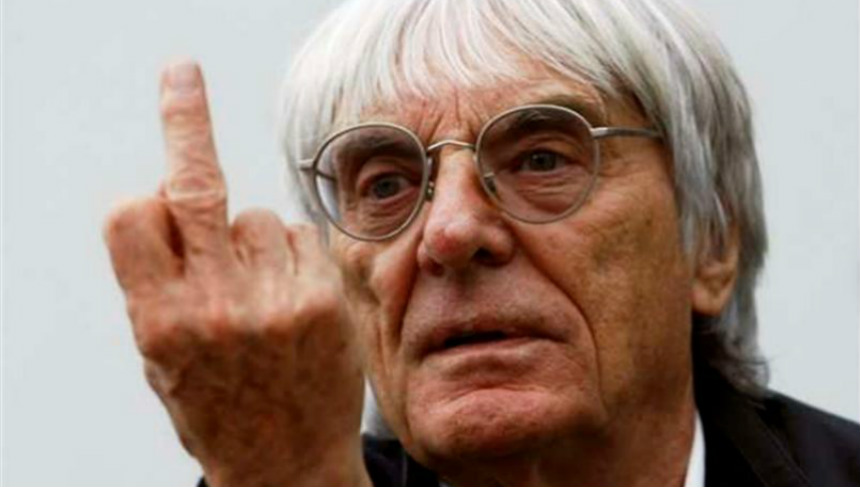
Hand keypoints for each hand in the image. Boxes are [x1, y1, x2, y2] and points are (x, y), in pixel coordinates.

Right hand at [103, 60, 369, 486]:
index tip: (156, 185)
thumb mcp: (163, 358)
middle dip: (184, 120)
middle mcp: (215, 305)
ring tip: (259, 299)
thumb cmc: (218, 407)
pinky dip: (288, 255)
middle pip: (195, 184)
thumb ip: (161, 283)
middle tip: (182, 74)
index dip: (144, 204)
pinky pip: (296, 236)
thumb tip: (173, 199)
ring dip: (249, 239)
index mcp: (160, 321)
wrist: (286, 467)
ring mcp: (274, 299)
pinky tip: (291, 301)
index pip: (133, 215)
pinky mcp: (323, 298)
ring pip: (253, 215)